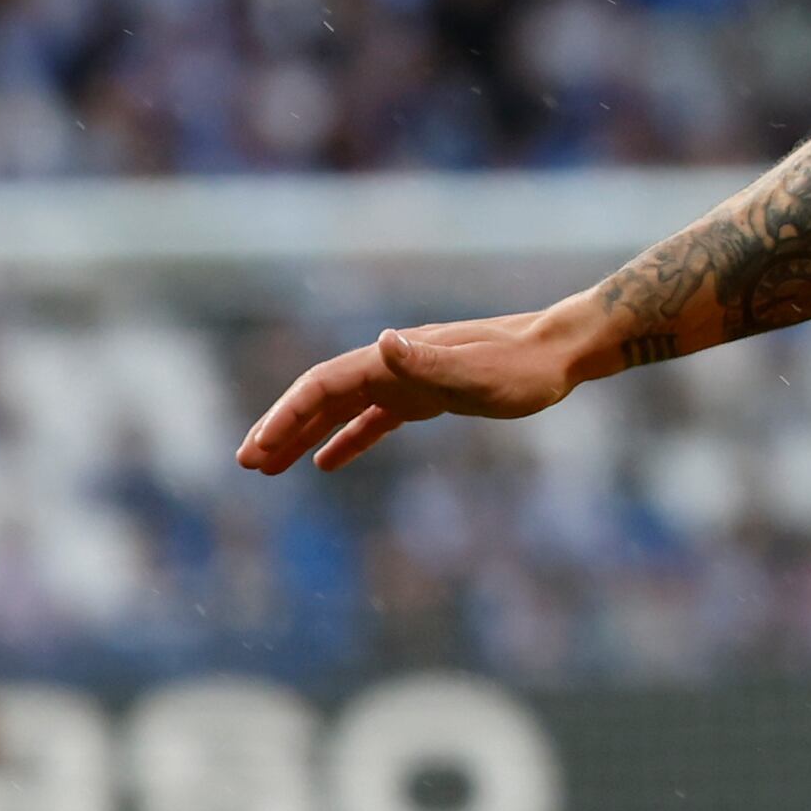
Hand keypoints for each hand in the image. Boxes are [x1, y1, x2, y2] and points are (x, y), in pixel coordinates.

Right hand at [235, 309, 594, 476]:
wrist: (563, 351)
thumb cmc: (524, 367)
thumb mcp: (477, 372)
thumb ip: (428, 362)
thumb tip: (384, 342)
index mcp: (393, 359)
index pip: (322, 387)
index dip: (286, 417)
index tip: (258, 451)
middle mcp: (392, 364)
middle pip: (321, 398)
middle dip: (282, 429)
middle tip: (248, 464)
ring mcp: (408, 379)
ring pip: (342, 410)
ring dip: (304, 436)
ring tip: (270, 467)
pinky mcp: (429, 396)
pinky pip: (374, 420)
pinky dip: (346, 439)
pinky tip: (327, 463)